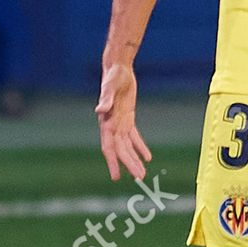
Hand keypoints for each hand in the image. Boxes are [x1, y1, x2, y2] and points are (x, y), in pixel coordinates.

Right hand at [95, 62, 151, 180]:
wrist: (117, 68)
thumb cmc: (113, 76)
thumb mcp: (110, 86)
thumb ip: (105, 99)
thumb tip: (99, 110)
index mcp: (106, 122)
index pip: (109, 147)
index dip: (113, 162)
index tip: (117, 176)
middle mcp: (112, 125)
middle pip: (121, 150)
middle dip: (129, 164)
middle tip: (139, 178)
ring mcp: (120, 122)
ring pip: (127, 146)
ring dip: (134, 159)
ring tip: (142, 174)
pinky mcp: (128, 118)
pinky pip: (134, 136)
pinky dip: (140, 147)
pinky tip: (148, 157)